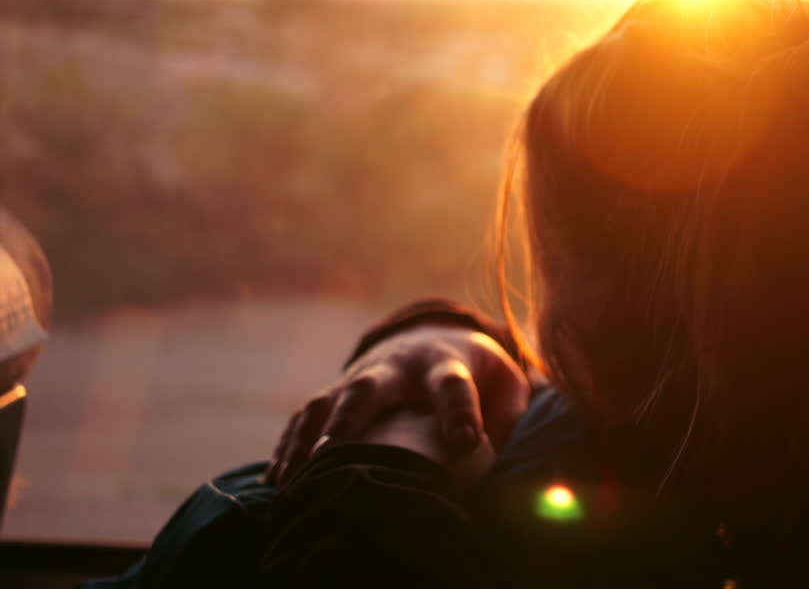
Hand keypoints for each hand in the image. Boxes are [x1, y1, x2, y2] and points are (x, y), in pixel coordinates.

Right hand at [266, 324, 528, 486]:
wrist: (430, 338)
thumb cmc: (478, 374)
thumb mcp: (505, 384)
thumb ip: (514, 415)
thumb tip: (519, 456)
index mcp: (447, 366)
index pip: (454, 386)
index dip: (459, 412)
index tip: (464, 442)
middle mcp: (397, 370)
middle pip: (369, 390)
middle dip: (353, 421)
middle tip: (336, 454)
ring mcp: (360, 379)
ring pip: (327, 404)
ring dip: (310, 440)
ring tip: (296, 479)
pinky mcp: (334, 393)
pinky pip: (305, 418)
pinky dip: (290, 448)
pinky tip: (280, 480)